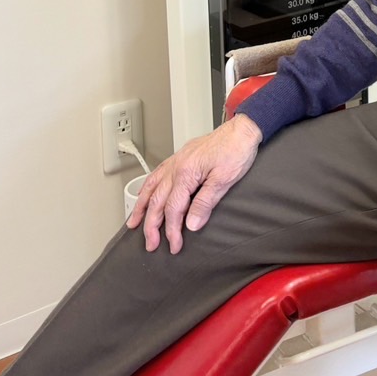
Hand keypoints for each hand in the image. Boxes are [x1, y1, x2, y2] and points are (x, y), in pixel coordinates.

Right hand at [124, 114, 261, 253]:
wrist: (242, 129)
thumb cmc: (237, 150)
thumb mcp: (225, 179)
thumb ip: (205, 202)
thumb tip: (191, 224)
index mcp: (186, 173)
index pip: (173, 210)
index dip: (172, 231)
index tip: (174, 245)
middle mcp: (176, 167)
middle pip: (157, 201)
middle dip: (151, 226)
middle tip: (150, 244)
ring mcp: (176, 161)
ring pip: (151, 187)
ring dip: (141, 207)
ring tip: (134, 223)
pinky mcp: (181, 158)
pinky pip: (157, 174)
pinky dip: (147, 187)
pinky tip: (144, 194)